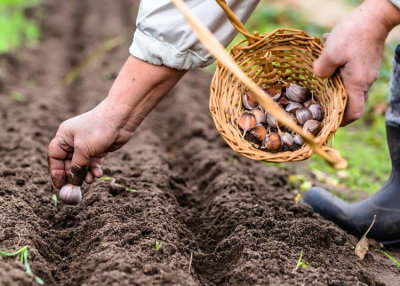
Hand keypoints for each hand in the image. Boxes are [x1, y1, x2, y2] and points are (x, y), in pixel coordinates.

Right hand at [48, 100, 132, 187]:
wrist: (121, 119)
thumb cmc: (98, 130)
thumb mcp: (84, 150)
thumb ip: (77, 167)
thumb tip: (72, 182)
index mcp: (64, 136)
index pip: (55, 156)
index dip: (56, 171)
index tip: (60, 185)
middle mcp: (73, 140)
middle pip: (68, 163)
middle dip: (73, 175)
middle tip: (77, 187)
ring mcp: (86, 145)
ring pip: (82, 164)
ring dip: (85, 174)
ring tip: (91, 180)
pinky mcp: (98, 148)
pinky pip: (92, 163)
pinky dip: (94, 169)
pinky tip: (98, 174)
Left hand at [313, 0, 399, 125]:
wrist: (374, 16)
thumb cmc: (353, 34)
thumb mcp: (330, 53)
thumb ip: (320, 70)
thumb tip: (317, 76)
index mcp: (357, 84)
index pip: (354, 113)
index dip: (341, 121)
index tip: (328, 121)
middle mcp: (365, 82)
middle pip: (349, 101)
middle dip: (333, 103)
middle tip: (317, 101)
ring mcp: (366, 73)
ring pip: (347, 86)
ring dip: (333, 82)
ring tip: (320, 71)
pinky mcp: (365, 64)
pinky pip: (350, 73)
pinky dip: (338, 70)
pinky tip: (328, 55)